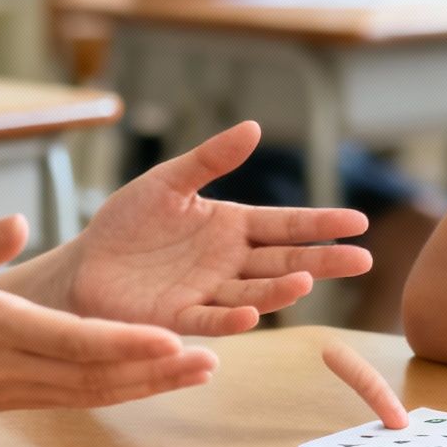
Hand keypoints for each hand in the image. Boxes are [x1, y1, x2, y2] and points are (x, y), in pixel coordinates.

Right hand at [0, 216, 218, 409]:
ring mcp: (11, 390)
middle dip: (155, 372)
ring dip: (146, 385)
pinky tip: (154, 377)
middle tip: (210, 360)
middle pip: (95, 377)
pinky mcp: (13, 398)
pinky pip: (76, 397)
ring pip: (91, 395)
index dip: (125, 342)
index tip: (172, 337)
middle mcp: (7, 368)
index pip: (72, 340)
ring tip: (199, 370)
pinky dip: (118, 389)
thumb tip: (21, 223)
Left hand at [53, 122, 373, 334]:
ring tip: (308, 281)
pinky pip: (210, 318)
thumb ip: (210, 159)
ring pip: (254, 293)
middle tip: (362, 259)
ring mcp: (208, 292)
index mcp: (232, 227)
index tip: (358, 222)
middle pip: (284, 262)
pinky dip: (232, 319)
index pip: (285, 225)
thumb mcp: (169, 181)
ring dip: (281, 290)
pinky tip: (252, 314)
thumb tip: (254, 127)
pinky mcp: (178, 317)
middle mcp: (229, 262)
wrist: (84, 265)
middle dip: (322, 260)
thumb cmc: (128, 223)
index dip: (320, 224)